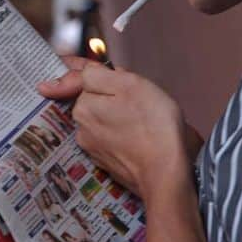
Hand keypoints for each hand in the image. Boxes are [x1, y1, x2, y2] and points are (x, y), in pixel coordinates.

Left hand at [37, 56, 192, 199]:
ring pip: (104, 118)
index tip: (90, 68)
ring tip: (143, 119)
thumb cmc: (153, 125)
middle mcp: (82, 129)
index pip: (82, 79)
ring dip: (118, 114)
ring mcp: (94, 148)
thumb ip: (97, 74)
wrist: (165, 174)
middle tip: (138, 98)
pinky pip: (112, 138)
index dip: (94, 70)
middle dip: (111, 95)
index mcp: (83, 107)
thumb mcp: (128, 83)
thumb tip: (76, 71)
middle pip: (95, 99)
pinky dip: (123, 133)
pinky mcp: (108, 163)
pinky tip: (141, 135)